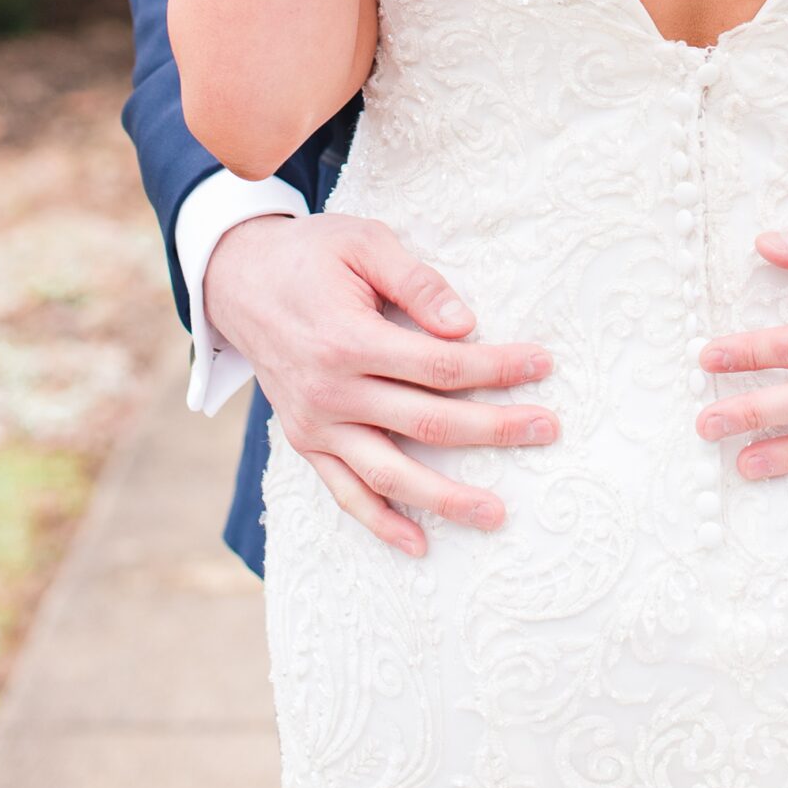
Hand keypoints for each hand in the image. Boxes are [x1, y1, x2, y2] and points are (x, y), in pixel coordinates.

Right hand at [205, 212, 558, 556]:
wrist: (239, 278)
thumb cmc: (312, 254)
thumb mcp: (364, 242)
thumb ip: (417, 282)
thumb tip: (466, 325)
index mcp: (348, 339)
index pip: (439, 365)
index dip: (495, 367)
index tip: (542, 364)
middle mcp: (331, 391)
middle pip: (427, 422)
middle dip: (494, 428)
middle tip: (547, 430)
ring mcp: (316, 424)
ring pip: (389, 473)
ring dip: (446, 497)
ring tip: (497, 512)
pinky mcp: (305, 442)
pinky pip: (345, 492)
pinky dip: (380, 522)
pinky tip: (419, 544)